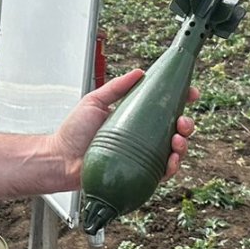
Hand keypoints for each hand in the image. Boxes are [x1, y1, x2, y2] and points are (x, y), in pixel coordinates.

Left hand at [48, 71, 198, 183]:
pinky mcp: (137, 176)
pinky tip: (171, 160)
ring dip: (182, 145)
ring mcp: (140, 158)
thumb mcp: (94, 101)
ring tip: (177, 139)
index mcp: (134, 120)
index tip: (190, 93)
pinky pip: (162, 173)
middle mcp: (140, 139)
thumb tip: (139, 72)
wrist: (59, 159)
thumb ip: (116, 86)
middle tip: (182, 121)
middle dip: (186, 125)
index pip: (163, 109)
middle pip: (174, 131)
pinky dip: (172, 167)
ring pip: (173, 152)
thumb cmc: (72, 133)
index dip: (180, 101)